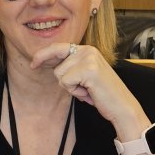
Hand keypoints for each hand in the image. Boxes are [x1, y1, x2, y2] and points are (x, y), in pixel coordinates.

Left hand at [30, 43, 148, 140]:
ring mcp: (88, 59)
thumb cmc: (102, 94)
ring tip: (87, 90)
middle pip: (56, 65)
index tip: (33, 64)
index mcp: (87, 49)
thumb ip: (70, 67)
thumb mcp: (85, 75)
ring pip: (60, 75)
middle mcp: (87, 50)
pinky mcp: (88, 70)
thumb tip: (47, 62)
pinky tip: (89, 93)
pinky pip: (66, 82)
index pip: (58, 47)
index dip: (43, 55)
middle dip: (64, 81)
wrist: (121, 106)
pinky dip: (75, 92)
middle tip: (80, 87)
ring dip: (71, 88)